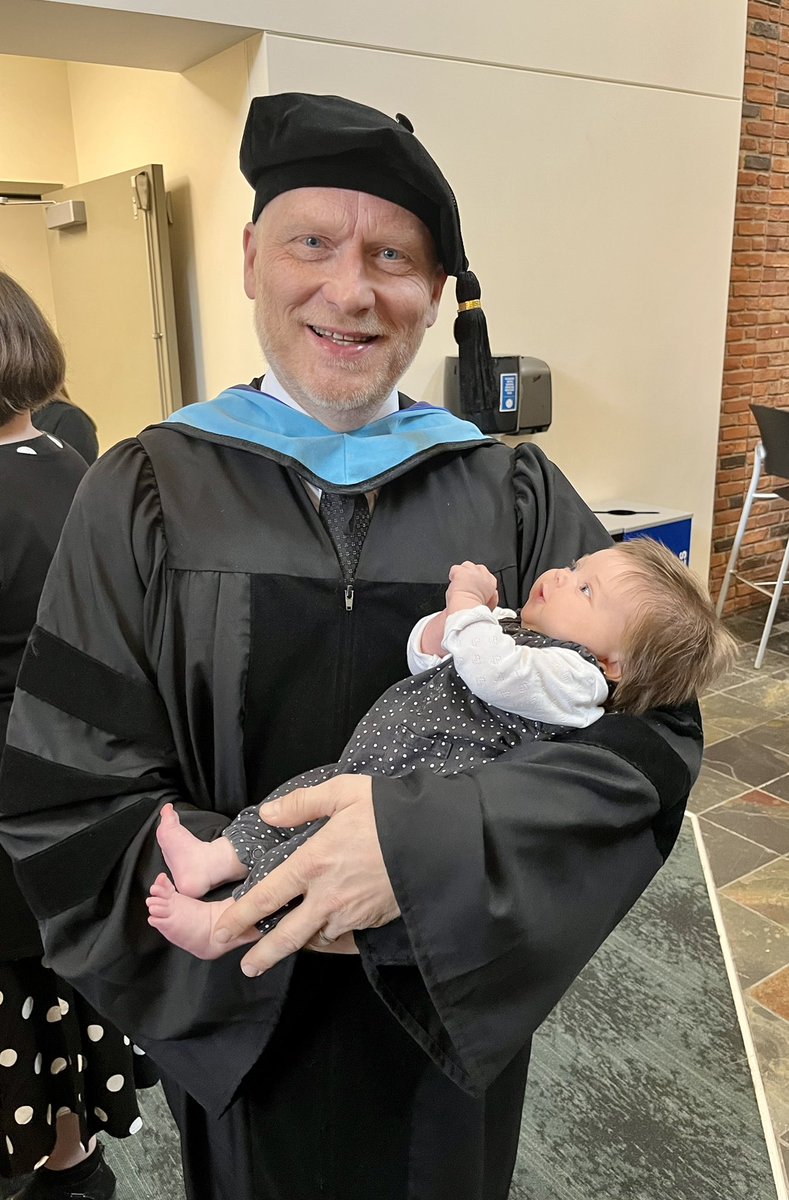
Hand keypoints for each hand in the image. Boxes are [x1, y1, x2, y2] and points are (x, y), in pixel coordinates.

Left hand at [213, 775, 399, 975]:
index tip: (224, 930)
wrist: (438, 842)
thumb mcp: (344, 793)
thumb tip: (269, 813)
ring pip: (317, 938)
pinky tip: (328, 935)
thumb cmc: (389, 812)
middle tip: (248, 966)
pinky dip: (332, 939)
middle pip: (287, 935)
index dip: (242, 915)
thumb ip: (303, 803)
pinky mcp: (374, 921)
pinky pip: (344, 938)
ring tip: (288, 945)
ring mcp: (352, 913)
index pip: (267, 896)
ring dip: (301, 943)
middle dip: (264, 953)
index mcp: (313, 863)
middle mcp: (327, 896)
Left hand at [446, 561, 498, 612]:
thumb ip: (493, 597)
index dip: (477, 581)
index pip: (485, 575)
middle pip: (475, 568)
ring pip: (465, 566)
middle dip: (470, 575)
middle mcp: (482, 572)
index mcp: (491, 581)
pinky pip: (455, 569)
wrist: (467, 608)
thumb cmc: (476, 609)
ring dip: (462, 573)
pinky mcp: (460, 570)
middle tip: (466, 586)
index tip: (474, 587)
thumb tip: (494, 593)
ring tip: (459, 584)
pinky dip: (453, 575)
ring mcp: (470, 570)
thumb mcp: (491, 604)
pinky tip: (454, 583)